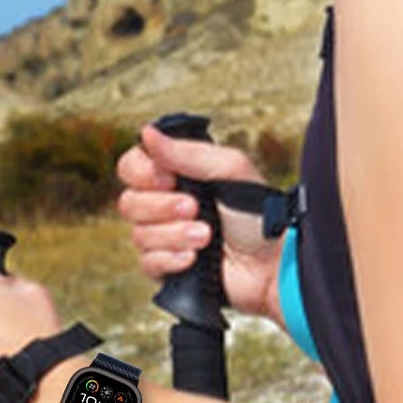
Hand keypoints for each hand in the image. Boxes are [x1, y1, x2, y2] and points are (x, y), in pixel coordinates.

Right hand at [116, 122, 284, 326]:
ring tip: (207, 237)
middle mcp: (166, 205)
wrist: (273, 264)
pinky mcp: (168, 268)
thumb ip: (188, 152)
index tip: (169, 178)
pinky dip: (171, 259)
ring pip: (138, 234)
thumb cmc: (260, 215)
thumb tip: (147, 133)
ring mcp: (165, 238)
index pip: (132, 167)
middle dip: (162, 207)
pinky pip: (147, 263)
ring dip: (174, 234)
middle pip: (129, 202)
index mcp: (178, 175)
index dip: (142, 173)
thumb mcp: (231, 171)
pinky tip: (195, 259)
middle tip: (196, 208)